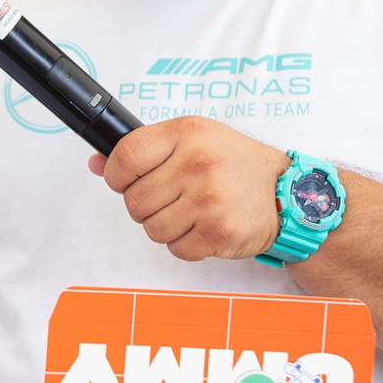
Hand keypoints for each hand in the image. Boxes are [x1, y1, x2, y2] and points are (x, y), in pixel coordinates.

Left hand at [90, 117, 290, 262]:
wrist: (286, 191)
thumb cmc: (233, 162)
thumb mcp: (192, 139)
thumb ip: (144, 150)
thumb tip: (96, 164)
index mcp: (188, 133)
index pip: (126, 157)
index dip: (117, 175)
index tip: (126, 180)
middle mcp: (198, 164)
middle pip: (134, 201)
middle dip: (145, 206)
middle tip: (170, 198)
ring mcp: (210, 200)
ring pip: (152, 229)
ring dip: (165, 226)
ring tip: (190, 212)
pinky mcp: (219, 233)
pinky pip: (176, 249)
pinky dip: (185, 243)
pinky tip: (204, 226)